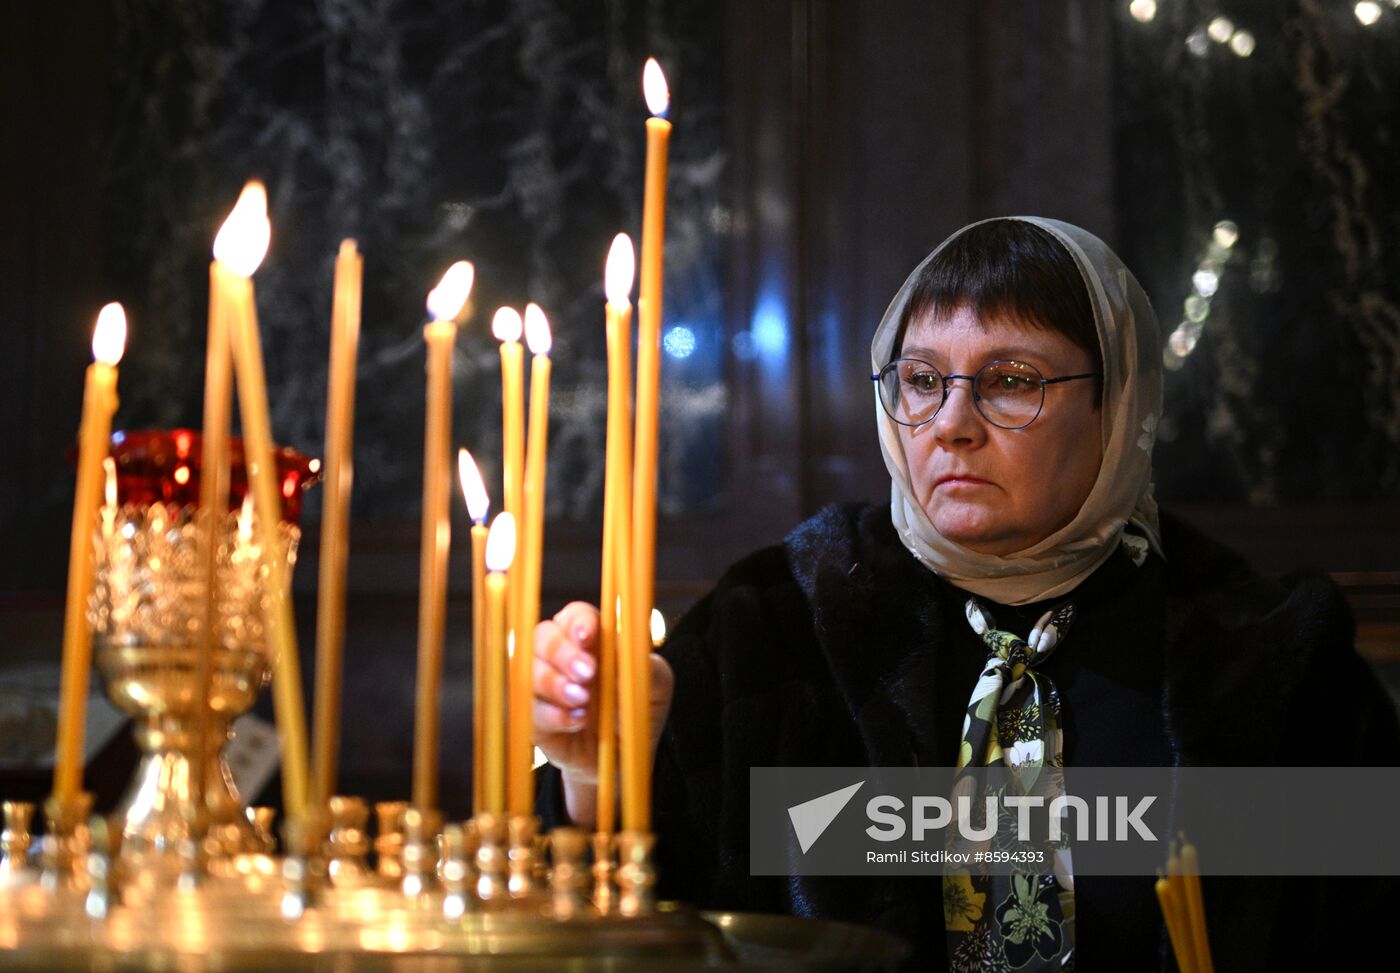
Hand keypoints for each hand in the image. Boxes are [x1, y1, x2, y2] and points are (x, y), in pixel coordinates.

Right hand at [533, 600, 674, 826]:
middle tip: (588, 673)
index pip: (575, 616)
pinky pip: (528, 709)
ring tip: (583, 700)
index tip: (589, 637)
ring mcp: (542, 686)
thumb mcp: (655, 687)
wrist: (623, 759)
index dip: (579, 622)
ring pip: (528, 670)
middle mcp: (560, 656)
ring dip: (554, 683)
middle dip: (563, 653)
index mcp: (590, 639)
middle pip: (543, 636)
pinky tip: (578, 721)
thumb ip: (647, 668)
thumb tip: (629, 655)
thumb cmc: (636, 710)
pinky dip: (553, 714)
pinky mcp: (533, 718)